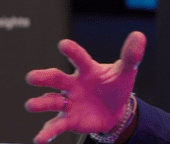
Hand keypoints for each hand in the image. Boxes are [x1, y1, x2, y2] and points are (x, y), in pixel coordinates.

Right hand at [25, 31, 146, 143]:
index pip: (79, 58)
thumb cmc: (116, 86)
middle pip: (56, 78)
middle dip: (43, 77)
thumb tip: (138, 36)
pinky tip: (39, 139)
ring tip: (31, 105)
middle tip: (32, 77)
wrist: (116, 111)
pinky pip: (55, 126)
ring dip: (40, 103)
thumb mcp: (126, 71)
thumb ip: (131, 55)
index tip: (63, 44)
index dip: (72, 51)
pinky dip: (46, 133)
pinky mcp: (68, 120)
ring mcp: (68, 102)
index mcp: (87, 69)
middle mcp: (73, 84)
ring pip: (50, 101)